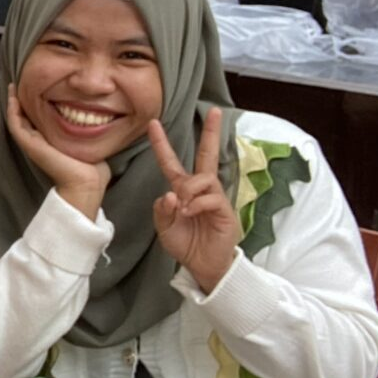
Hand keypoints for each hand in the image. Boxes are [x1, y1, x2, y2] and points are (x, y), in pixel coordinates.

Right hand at [4, 84, 109, 219]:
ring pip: (16, 119)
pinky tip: (14, 98)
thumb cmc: (90, 166)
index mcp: (49, 140)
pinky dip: (12, 111)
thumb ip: (84, 128)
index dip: (32, 103)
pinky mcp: (30, 145)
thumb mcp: (85, 140)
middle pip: (24, 117)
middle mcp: (38, 141)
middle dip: (20, 100)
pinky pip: (16, 125)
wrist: (86, 182)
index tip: (34, 87)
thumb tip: (97, 113)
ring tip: (13, 87)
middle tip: (19, 83)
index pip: (36, 118)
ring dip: (13, 102)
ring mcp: (32, 144)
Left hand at [146, 108, 239, 292]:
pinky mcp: (225, 210)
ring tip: (182, 206)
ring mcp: (214, 198)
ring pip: (203, 177)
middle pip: (207, 155)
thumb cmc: (186, 245)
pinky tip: (189, 212)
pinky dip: (196, 203)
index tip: (152, 123)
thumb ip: (162, 210)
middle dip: (211, 133)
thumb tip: (170, 193)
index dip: (161, 144)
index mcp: (182, 190)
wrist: (203, 266)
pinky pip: (211, 197)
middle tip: (214, 111)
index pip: (171, 162)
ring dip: (189, 188)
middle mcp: (200, 190)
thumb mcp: (164, 227)